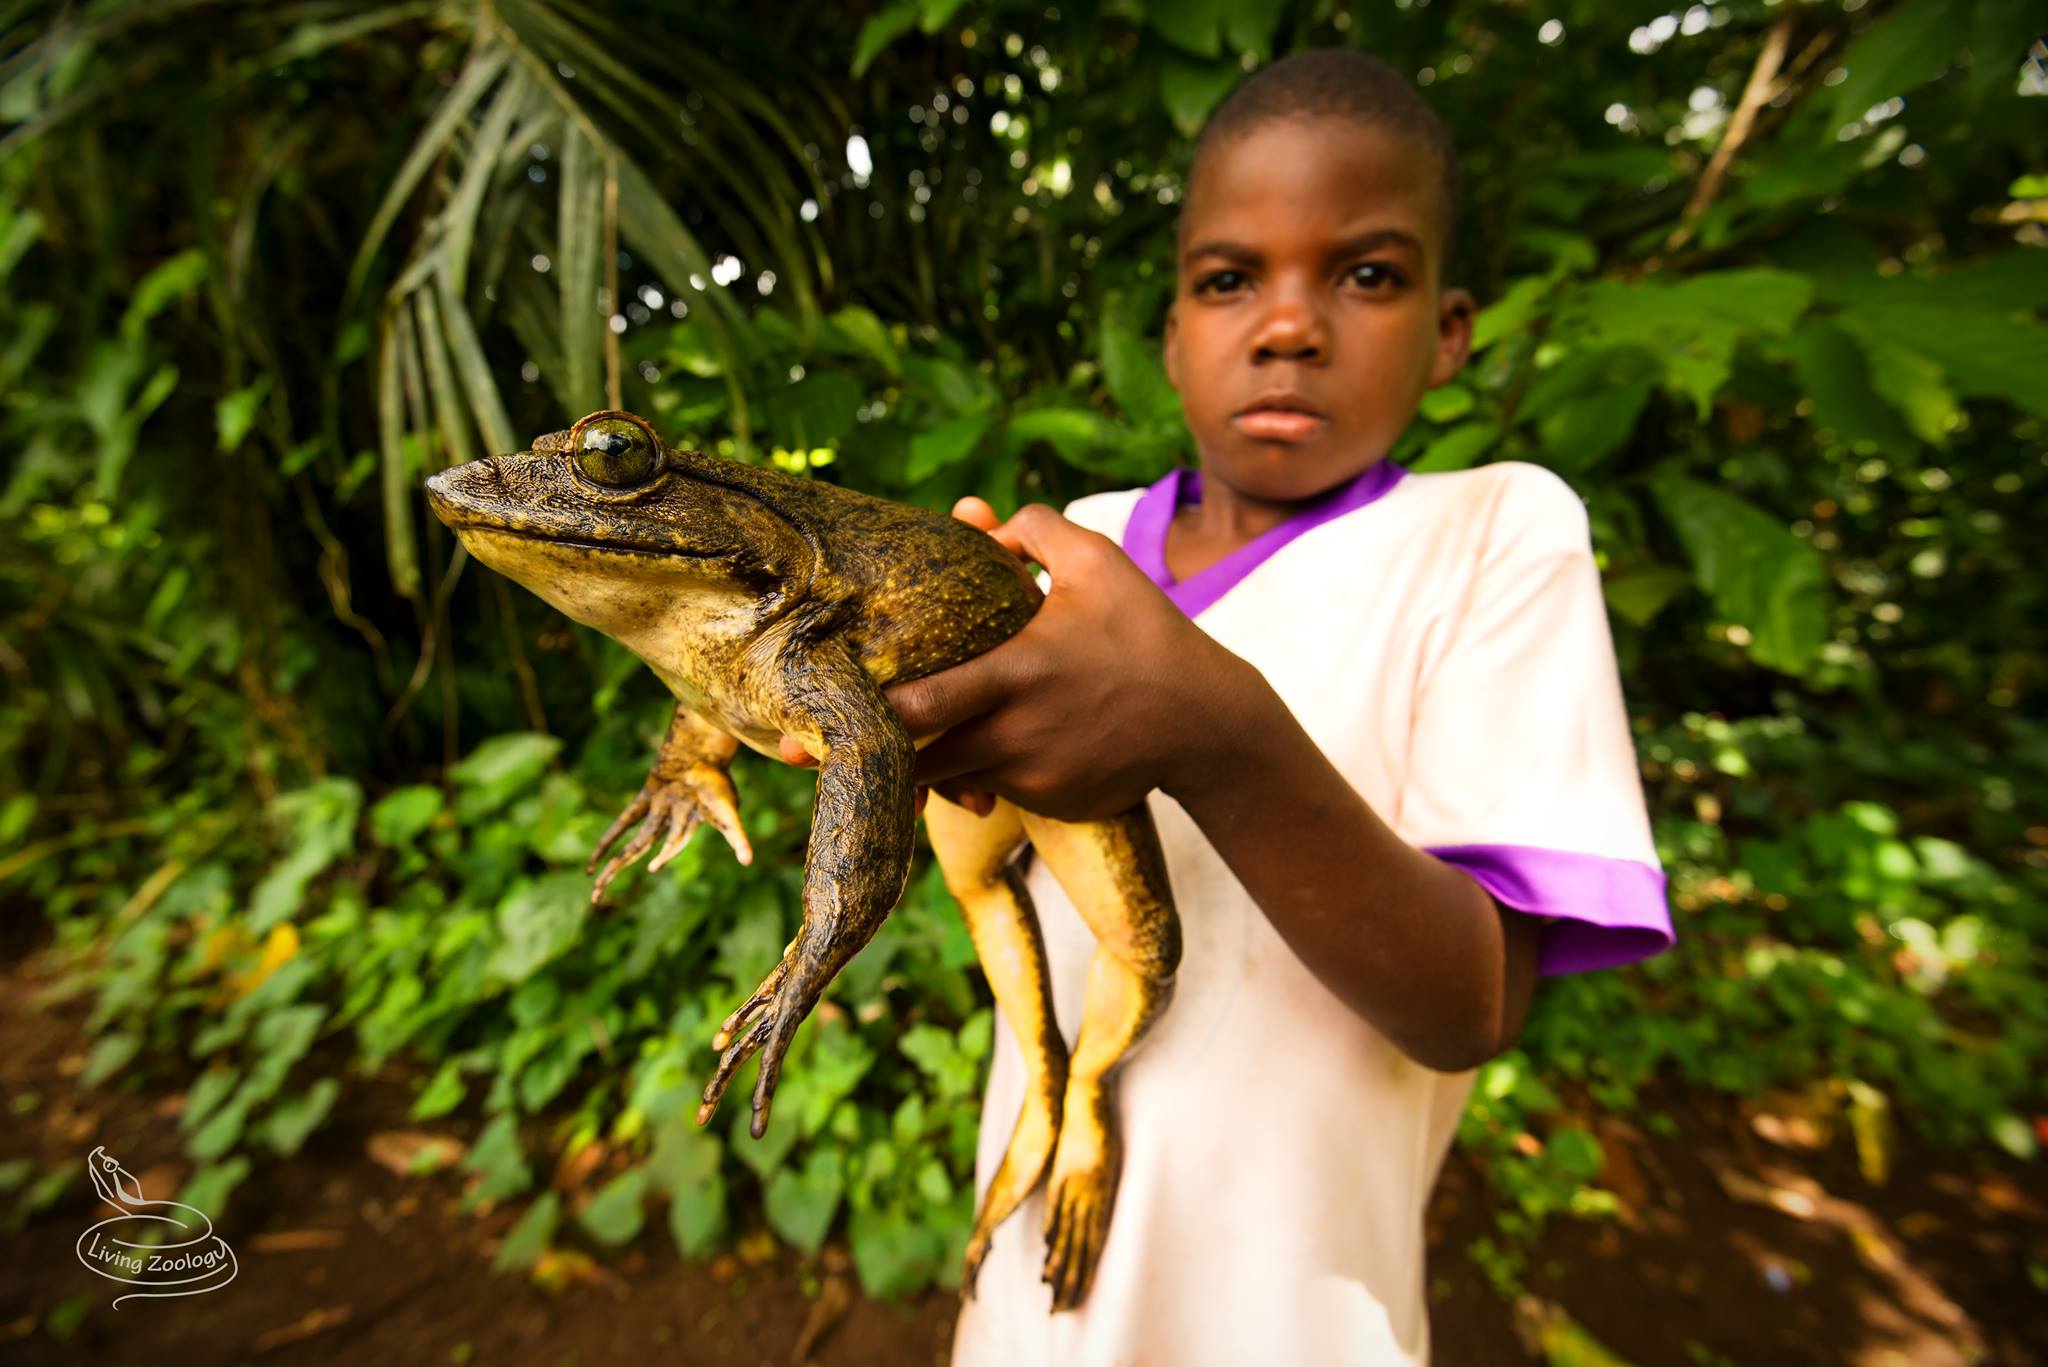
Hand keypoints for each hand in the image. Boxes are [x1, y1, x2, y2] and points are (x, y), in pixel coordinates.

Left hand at [772, 496, 1263, 822]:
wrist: (1207, 723)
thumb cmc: (1145, 633)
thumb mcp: (1099, 565)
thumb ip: (1031, 531)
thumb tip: (968, 514)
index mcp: (1020, 672)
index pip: (930, 703)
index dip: (872, 712)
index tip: (822, 709)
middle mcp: (1018, 734)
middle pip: (917, 760)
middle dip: (857, 758)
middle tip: (793, 749)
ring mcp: (1032, 777)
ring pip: (949, 779)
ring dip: (916, 764)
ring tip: (873, 749)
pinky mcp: (1049, 803)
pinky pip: (990, 791)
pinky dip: (972, 775)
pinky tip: (970, 755)